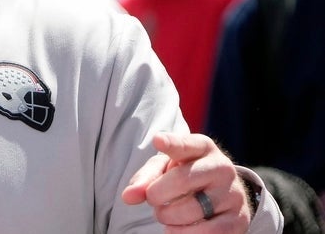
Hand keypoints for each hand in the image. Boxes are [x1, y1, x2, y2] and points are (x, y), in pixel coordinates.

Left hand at [122, 132, 251, 231]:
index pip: (186, 144)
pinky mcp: (239, 220)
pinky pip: (207, 232)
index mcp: (202, 147)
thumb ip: (145, 179)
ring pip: (192, 209)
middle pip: (182, 180)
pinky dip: (184, 233)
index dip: (171, 143)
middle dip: (157, 194)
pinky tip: (176, 229)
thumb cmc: (184, 175)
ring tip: (165, 214)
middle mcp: (222, 167)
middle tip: (153, 199)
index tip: (158, 140)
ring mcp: (233, 194)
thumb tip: (128, 197)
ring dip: (168, 217)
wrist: (220, 196)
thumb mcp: (165, 169)